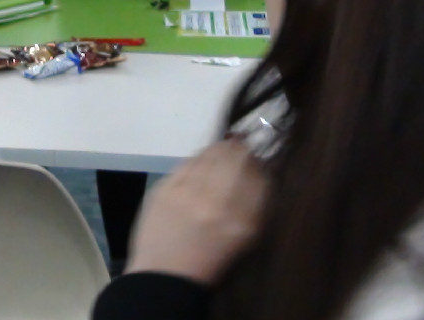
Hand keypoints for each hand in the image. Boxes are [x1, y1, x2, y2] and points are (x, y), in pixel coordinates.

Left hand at [125, 139, 267, 283]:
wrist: (167, 277)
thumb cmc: (212, 259)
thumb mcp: (246, 237)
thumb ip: (257, 202)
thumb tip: (260, 166)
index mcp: (241, 221)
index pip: (257, 173)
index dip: (256, 160)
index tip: (255, 158)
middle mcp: (215, 203)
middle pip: (232, 156)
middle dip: (238, 149)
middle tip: (239, 147)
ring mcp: (185, 193)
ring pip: (208, 154)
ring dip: (217, 151)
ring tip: (220, 153)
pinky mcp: (163, 189)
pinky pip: (186, 163)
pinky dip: (196, 160)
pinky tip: (199, 166)